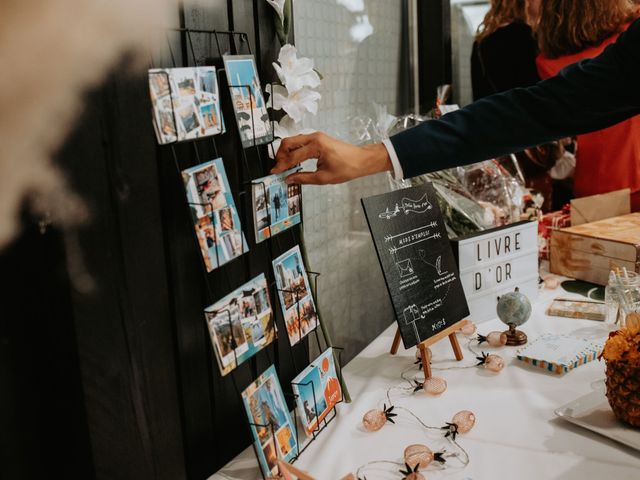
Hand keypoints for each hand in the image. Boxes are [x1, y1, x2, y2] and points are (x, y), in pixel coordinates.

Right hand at [271, 132, 392, 184]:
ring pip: (292, 140)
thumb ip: (303, 178)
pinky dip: (293, 150)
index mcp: (316, 145)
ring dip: (286, 152)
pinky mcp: (317, 139)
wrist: (360, 160)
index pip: (292, 156)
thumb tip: (289, 179)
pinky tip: (293, 161)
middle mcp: (314, 137)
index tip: (275, 172)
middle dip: (280, 155)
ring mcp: (316, 136)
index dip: (282, 165)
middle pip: (288, 142)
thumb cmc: (347, 167)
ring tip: (284, 166)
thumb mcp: (323, 178)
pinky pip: (300, 142)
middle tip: (278, 168)